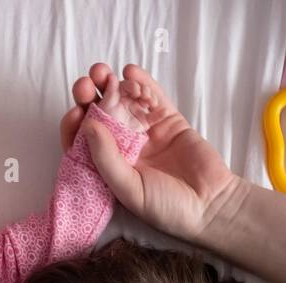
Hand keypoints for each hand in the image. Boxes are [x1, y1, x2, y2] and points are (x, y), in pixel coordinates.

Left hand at [76, 64, 246, 242]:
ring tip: (107, 74)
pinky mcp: (169, 120)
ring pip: (125, 102)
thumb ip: (107, 158)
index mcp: (110, 166)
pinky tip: (130, 72)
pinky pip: (153, 97)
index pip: (84, 139)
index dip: (76, 122)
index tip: (76, 111)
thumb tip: (86, 123)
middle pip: (101, 115)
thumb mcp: (128, 188)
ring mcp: (147, 132)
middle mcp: (125, 146)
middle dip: (91, 95)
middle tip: (87, 82)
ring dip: (114, 85)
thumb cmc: (166, 207)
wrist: (209, 205)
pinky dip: (142, 83)